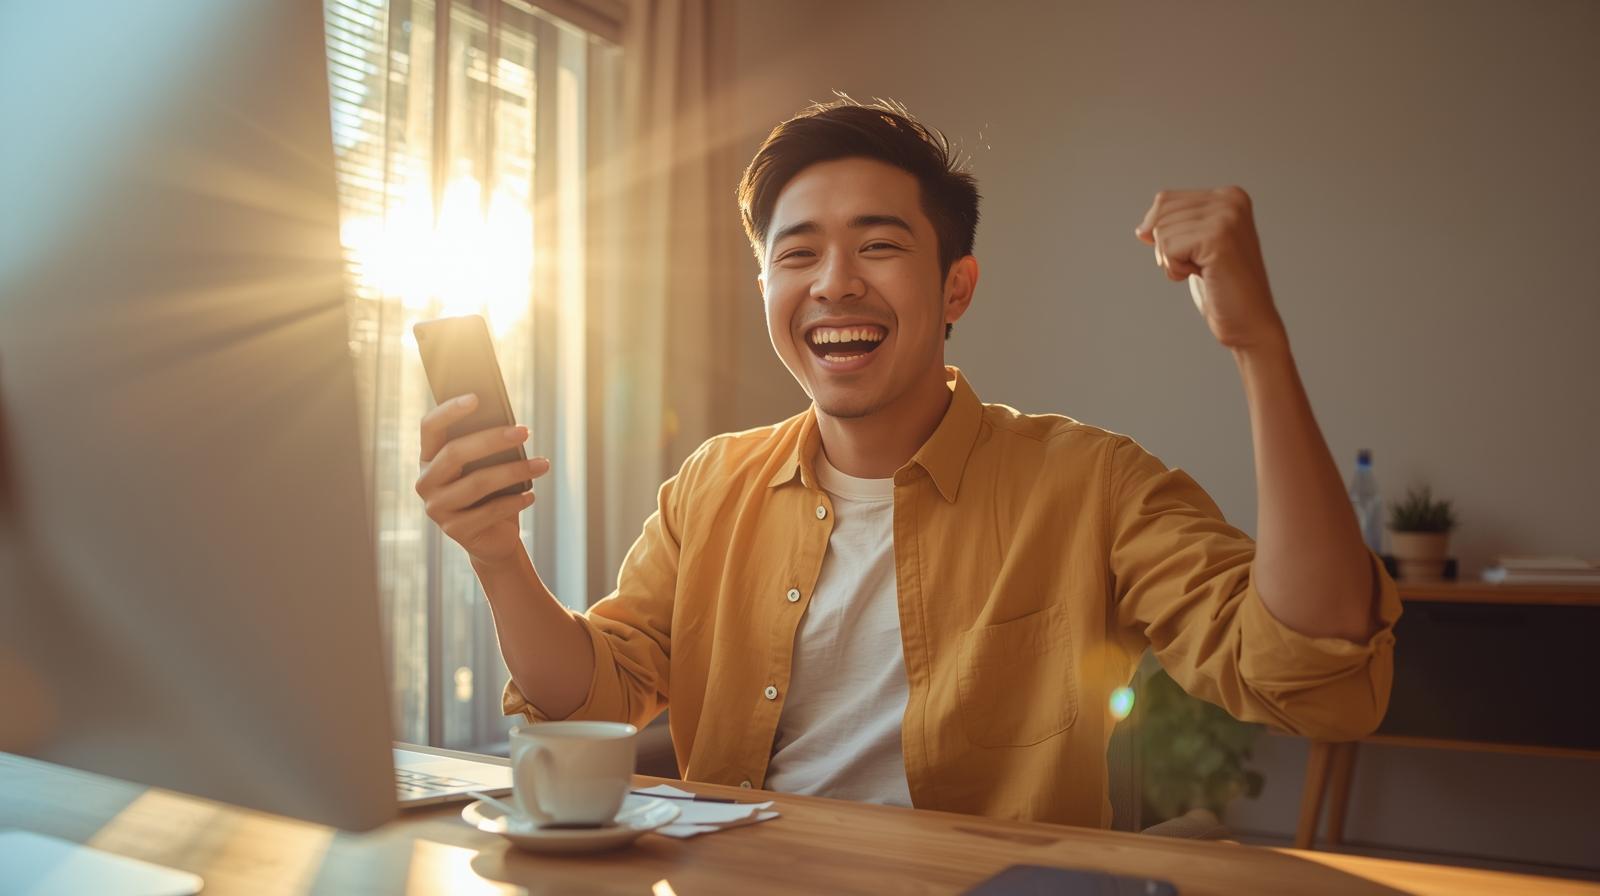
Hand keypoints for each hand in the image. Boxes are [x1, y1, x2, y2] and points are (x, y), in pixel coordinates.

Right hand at [415, 394, 550, 565]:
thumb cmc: (491, 492)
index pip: (430, 427)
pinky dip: (514, 501)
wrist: (491, 538)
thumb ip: (488, 447)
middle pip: (455, 453)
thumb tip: (512, 426)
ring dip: (515, 471)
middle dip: (492, 439)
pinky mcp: (454, 531)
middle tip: (525, 430)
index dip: (449, 411)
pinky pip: (489, 511)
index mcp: (429, 457)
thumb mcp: (487, 466)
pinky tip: (531, 495)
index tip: (476, 397)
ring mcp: (437, 508)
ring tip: (542, 464)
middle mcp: (426, 482)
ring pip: (477, 483)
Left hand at [1134, 186, 1285, 351]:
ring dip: (1173, 260)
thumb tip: (1141, 230)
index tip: (1197, 253)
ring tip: (1204, 271)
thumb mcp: (1194, 246)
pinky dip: (1176, 270)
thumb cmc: (1221, 287)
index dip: (1165, 234)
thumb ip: (1174, 225)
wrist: (1249, 322)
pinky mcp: (1218, 238)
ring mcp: (1227, 217)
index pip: (1165, 201)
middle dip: (1168, 247)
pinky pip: (1167, 248)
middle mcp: (1231, 199)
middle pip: (1160, 214)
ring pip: (1161, 231)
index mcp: (1229, 195)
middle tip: (1201, 265)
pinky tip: (1203, 276)